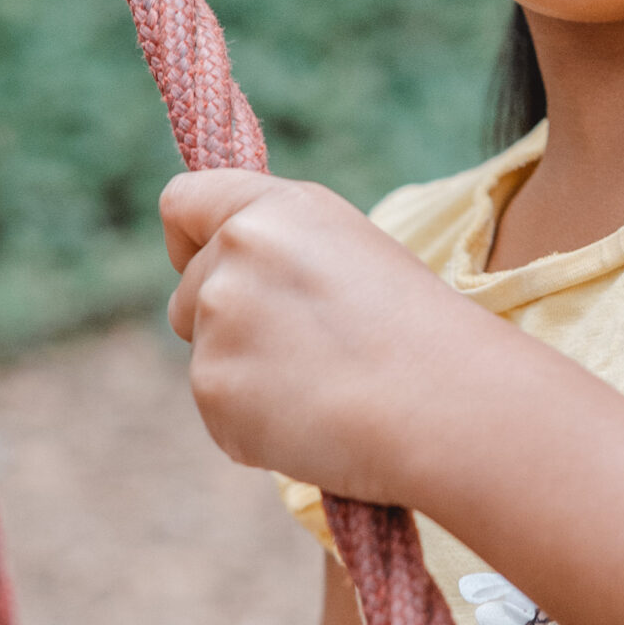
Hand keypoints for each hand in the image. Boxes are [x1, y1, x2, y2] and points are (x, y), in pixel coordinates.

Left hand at [161, 170, 476, 503]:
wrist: (440, 401)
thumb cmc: (417, 329)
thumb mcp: (354, 251)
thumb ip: (281, 251)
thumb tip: (230, 280)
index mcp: (275, 210)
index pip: (183, 201)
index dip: (189, 238)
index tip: (205, 262)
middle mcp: (233, 255)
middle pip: (188, 292)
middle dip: (227, 322)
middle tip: (304, 349)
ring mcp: (216, 323)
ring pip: (206, 355)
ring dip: (248, 375)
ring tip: (325, 385)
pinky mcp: (212, 390)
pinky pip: (220, 409)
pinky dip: (255, 423)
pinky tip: (315, 418)